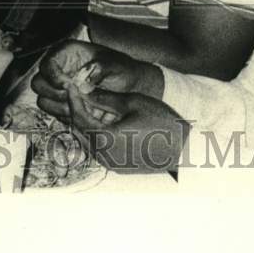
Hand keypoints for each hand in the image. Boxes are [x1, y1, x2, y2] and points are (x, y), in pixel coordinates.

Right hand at [32, 40, 158, 118]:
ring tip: (82, 105)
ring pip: (43, 100)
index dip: (53, 75)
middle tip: (74, 97)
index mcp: (67, 52)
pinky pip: (54, 112)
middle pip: (38, 83)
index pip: (47, 64)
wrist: (129, 86)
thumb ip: (99, 68)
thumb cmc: (122, 69)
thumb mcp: (114, 64)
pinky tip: (82, 112)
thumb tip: (85, 77)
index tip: (67, 85)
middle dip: (55, 93)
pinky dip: (65, 115)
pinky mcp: (63, 103)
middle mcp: (59, 69)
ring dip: (59, 106)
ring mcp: (59, 87)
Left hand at [66, 89, 188, 173]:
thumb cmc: (161, 123)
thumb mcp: (133, 103)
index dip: (73, 99)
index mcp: (104, 138)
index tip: (71, 85)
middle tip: (79, 92)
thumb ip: (105, 98)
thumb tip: (85, 90)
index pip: (78, 116)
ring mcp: (109, 164)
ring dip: (87, 123)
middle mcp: (102, 155)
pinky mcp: (117, 167)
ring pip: (89, 141)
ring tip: (92, 104)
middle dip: (78, 110)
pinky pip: (99, 149)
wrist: (183, 150)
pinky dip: (97, 134)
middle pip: (80, 130)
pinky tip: (105, 121)